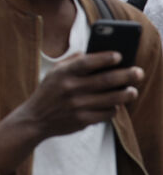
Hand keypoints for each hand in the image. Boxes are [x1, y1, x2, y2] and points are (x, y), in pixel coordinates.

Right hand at [13, 50, 142, 140]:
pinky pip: (106, 113)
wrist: (36, 119)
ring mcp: (77, 106)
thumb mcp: (54, 72)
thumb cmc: (48, 92)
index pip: (87, 62)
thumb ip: (72, 61)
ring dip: (125, 94)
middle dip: (125, 75)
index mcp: (62, 74)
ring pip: (110, 99)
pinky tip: (117, 105)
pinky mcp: (82, 120)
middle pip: (105, 80)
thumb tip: (93, 53)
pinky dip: (114, 109)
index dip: (104, 58)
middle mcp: (70, 88)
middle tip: (139, 72)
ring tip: (133, 90)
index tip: (119, 56)